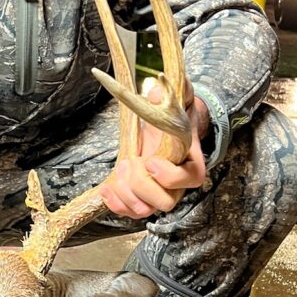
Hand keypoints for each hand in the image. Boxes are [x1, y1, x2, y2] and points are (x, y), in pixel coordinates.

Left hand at [100, 79, 207, 219]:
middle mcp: (177, 187)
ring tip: (120, 168)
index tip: (150, 161)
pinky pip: (128, 211)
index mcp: (191, 164)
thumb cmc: (171, 118)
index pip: (192, 180)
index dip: (169, 176)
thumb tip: (157, 84)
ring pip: (144, 211)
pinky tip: (105, 188)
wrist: (163, 131)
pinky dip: (115, 203)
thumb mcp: (174, 101)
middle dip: (142, 185)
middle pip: (165, 203)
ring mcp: (158, 195)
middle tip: (129, 162)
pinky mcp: (140, 198)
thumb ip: (171, 92)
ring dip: (126, 194)